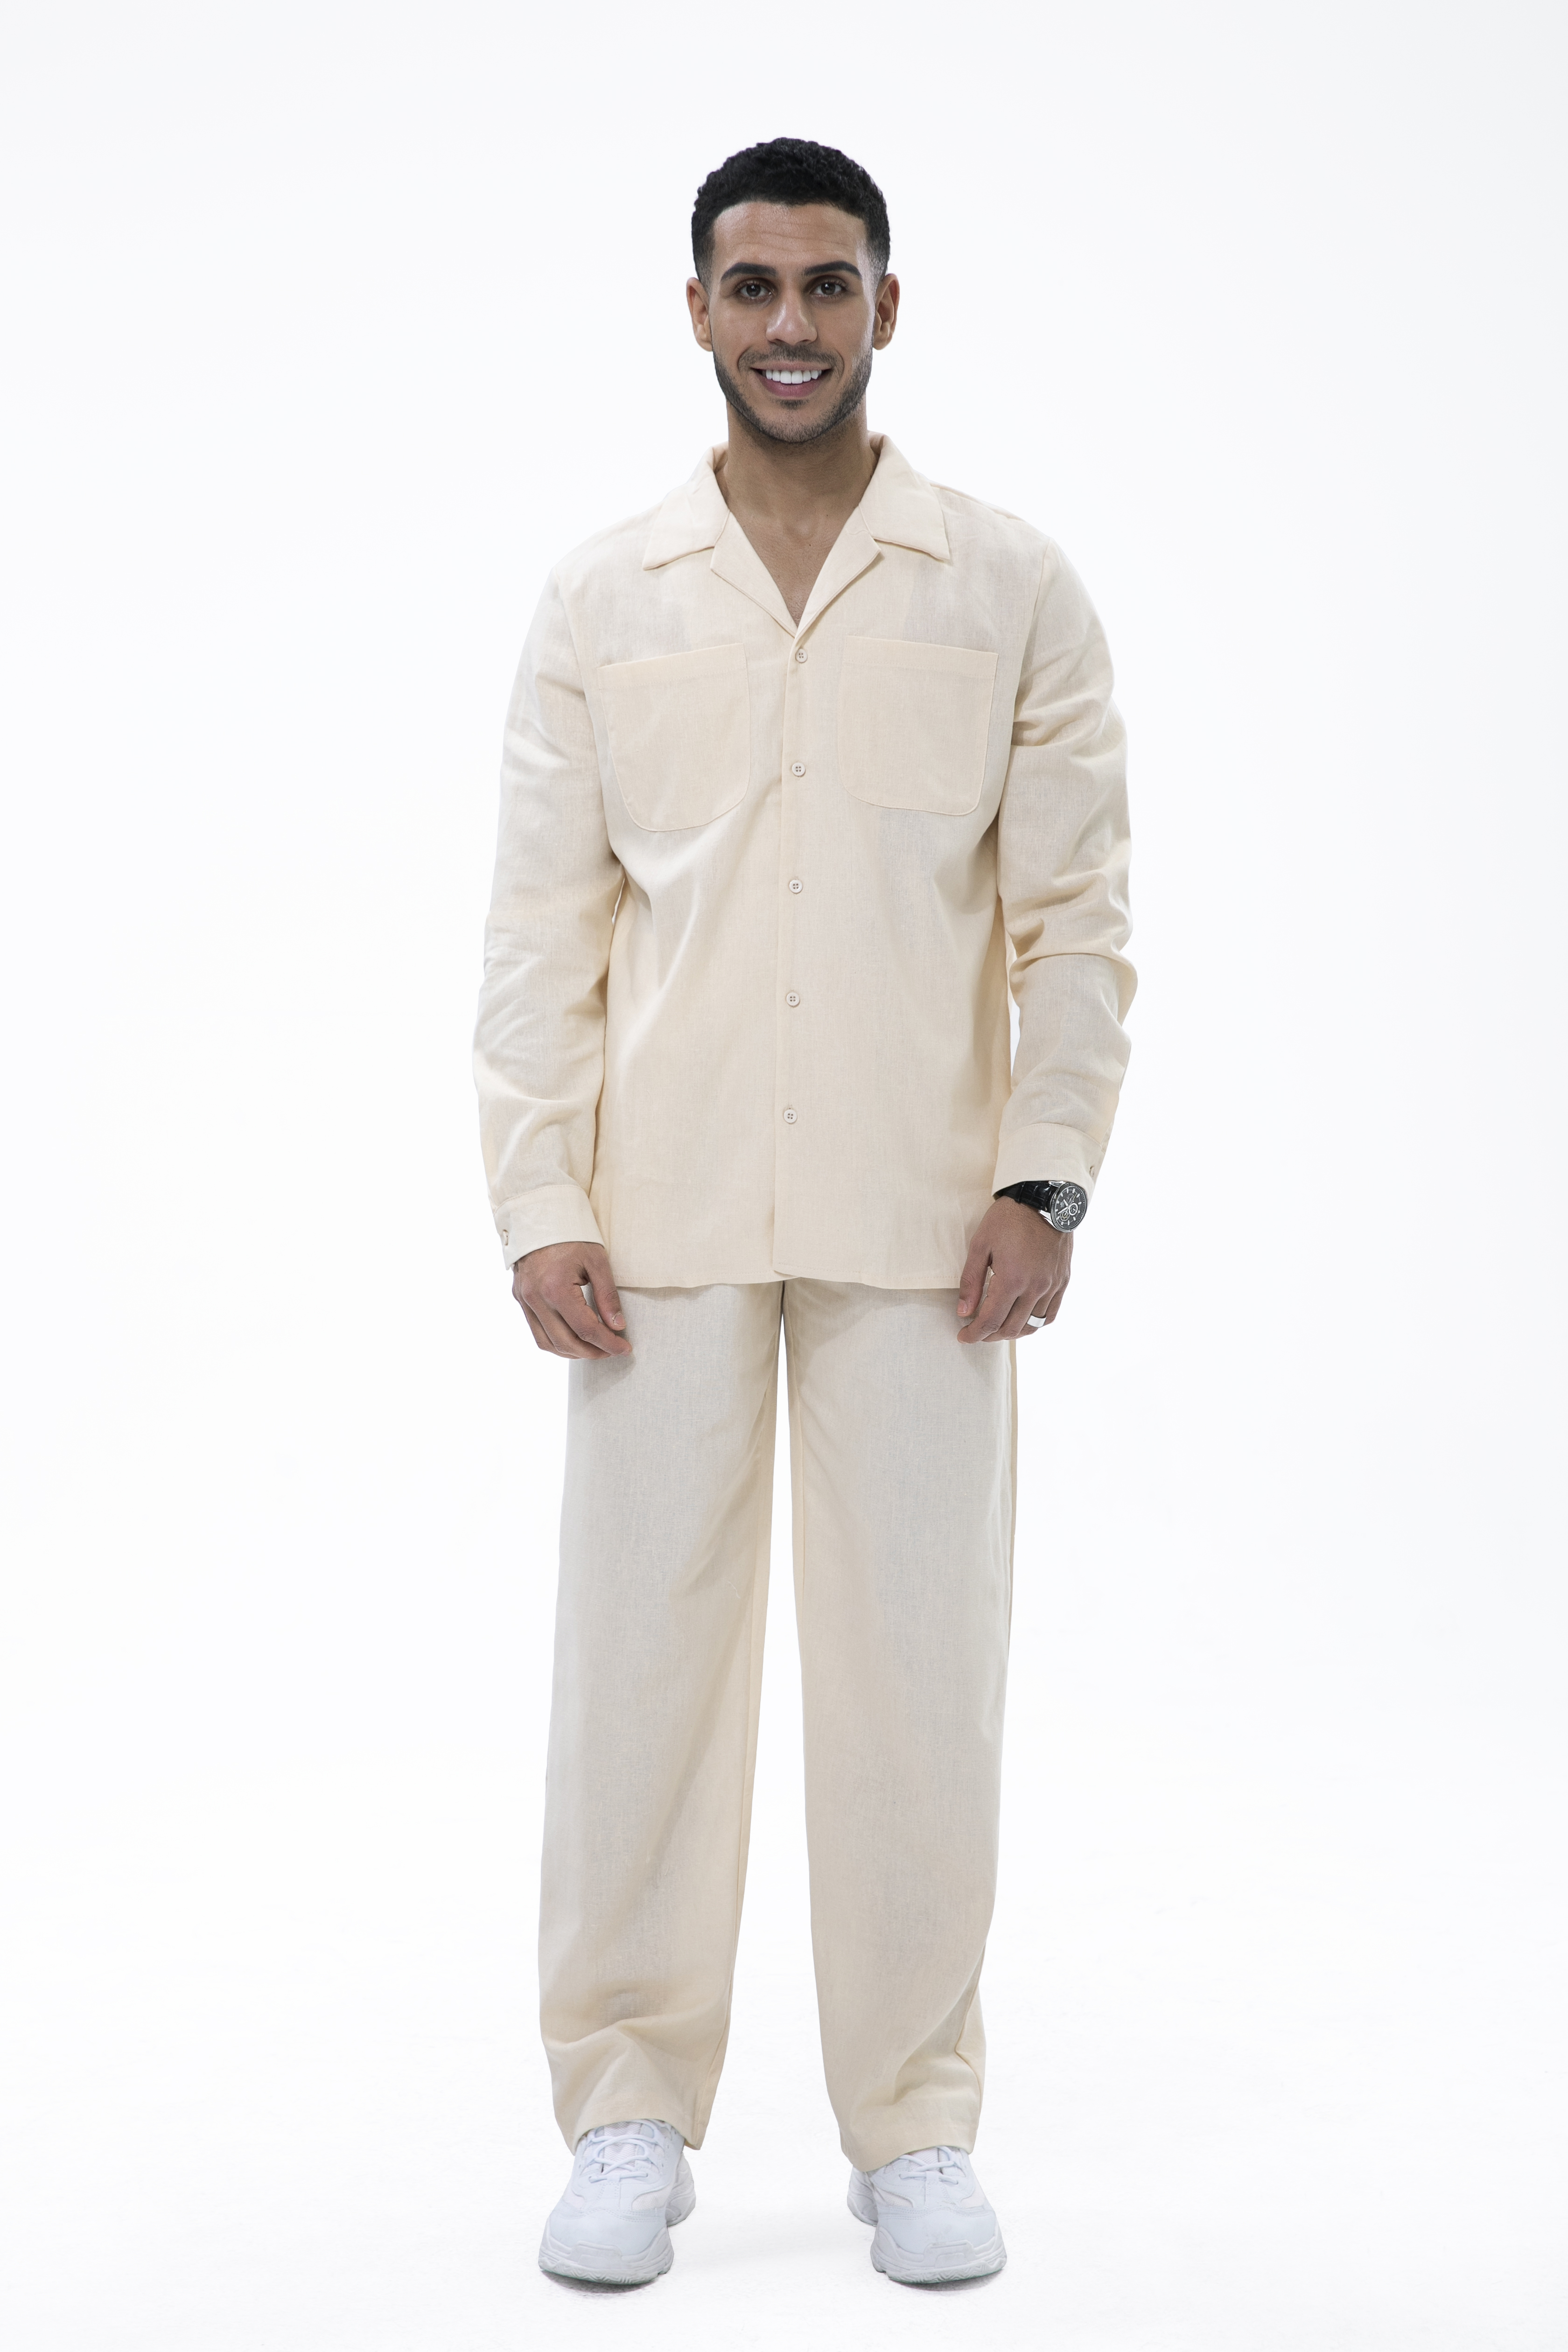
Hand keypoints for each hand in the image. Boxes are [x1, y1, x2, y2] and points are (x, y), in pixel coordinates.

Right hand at [511, 1241, 630, 1358]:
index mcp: (556, 1288)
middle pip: (566, 1342)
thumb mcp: (596, 1261)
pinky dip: (556, 1343)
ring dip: (573, 1352)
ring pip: (548, 1344)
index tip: (625, 1348)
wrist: (538, 1217)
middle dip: (593, 1352)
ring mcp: (525, 1300)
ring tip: (595, 1349)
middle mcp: (536, 1299)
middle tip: (612, 1351)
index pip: (586, 1329)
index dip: (608, 1343)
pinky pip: (537, 1333)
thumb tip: (617, 1327)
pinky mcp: (521, 1299)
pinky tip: (573, 1340)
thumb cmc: (571, 1236)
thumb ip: (607, 1296)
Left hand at [957, 1198, 1072, 1342]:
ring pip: (1032, 1326)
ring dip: (1012, 1333)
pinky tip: (1022, 1319)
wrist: (1043, 1199)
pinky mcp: (1062, 1281)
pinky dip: (1034, 1324)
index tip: (963, 1336)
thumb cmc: (1008, 1219)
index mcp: (1012, 1280)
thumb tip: (963, 1312)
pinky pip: (1050, 1315)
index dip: (974, 1334)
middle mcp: (1035, 1288)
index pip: (990, 1321)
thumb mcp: (980, 1245)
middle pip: (1011, 1328)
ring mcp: (1052, 1286)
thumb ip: (971, 1281)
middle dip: (989, 1336)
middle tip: (976, 1332)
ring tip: (997, 1328)